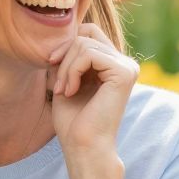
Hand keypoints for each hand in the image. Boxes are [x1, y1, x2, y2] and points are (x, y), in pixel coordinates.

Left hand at [48, 23, 136, 156]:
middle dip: (64, 54)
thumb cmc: (73, 121)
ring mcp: (127, 67)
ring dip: (65, 67)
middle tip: (56, 83)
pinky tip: (71, 91)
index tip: (51, 66)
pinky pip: (89, 54)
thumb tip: (62, 31)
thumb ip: (68, 56)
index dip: (66, 45)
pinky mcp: (124, 72)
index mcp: (114, 65)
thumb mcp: (66, 79)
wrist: (83, 147)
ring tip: (63, 90)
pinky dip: (72, 71)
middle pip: (87, 34)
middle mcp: (125, 64)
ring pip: (84, 43)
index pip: (88, 33)